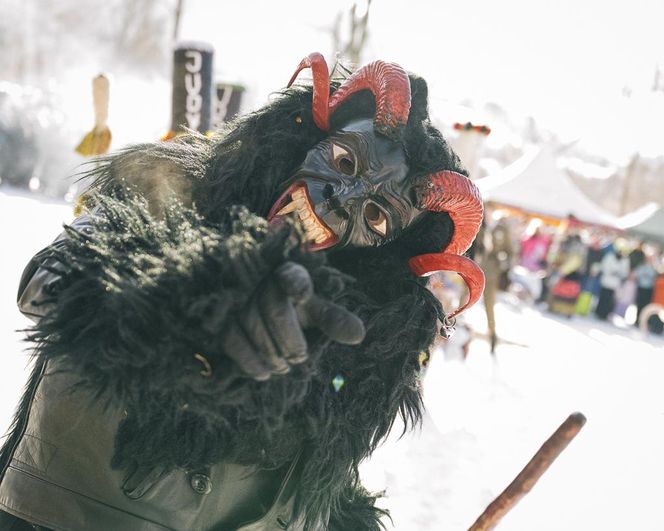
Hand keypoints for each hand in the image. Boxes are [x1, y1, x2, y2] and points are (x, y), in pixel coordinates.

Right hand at [221, 262, 364, 379]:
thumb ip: (332, 320)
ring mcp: (236, 297)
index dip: (295, 283)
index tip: (300, 295)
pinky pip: (232, 339)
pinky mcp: (219, 317)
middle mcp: (260, 280)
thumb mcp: (312, 310)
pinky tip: (263, 374)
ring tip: (283, 368)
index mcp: (287, 273)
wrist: (248, 306)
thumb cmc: (289, 307)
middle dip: (289, 340)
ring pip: (252, 325)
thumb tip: (359, 336)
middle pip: (274, 309)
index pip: (291, 275)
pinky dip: (250, 361)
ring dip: (271, 353)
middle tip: (299, 358)